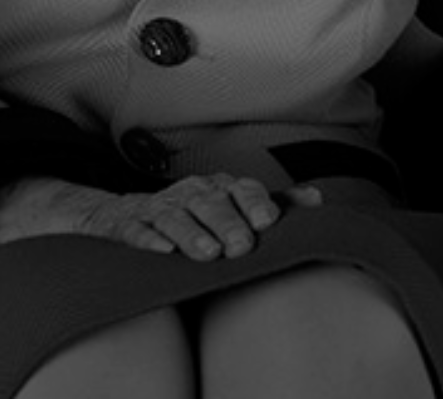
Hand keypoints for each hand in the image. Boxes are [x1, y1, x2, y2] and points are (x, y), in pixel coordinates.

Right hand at [0, 173, 322, 260]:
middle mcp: (189, 193)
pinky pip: (137, 230)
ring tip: (208, 255)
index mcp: (217, 187)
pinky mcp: (128, 224)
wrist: (125, 216)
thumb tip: (317, 200)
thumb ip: (272, 204)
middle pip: (210, 203)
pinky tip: (162, 253)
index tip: (269, 221)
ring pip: (176, 216)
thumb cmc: (192, 215)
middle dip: (227, 223)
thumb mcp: (230, 206)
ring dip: (193, 234)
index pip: (240, 188)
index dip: (254, 202)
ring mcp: (157, 207)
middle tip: (242, 247)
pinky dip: (149, 240)